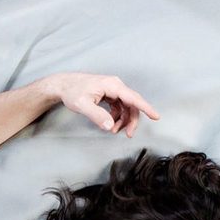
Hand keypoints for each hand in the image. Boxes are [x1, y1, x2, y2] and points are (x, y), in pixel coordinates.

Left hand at [39, 73, 160, 137]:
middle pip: (132, 104)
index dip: (145, 107)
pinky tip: (111, 124)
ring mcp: (113, 90)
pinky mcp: (110, 94)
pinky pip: (120, 107)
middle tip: (128, 134)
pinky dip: (118, 117)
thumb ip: (97, 116)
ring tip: (114, 130)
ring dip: (123, 120)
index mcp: (112, 85)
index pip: (133, 97)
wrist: (64, 85)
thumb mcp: (82, 105)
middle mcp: (115, 86)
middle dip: (132, 120)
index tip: (156, 116)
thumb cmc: (72, 91)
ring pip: (127, 107)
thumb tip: (110, 126)